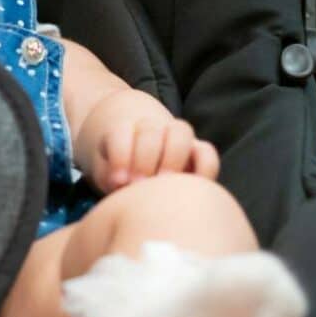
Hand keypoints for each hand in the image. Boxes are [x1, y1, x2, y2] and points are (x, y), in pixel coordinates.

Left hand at [89, 118, 218, 194]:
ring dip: (172, 157)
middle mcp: (151, 128)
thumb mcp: (108, 174)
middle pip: (149, 130)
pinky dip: (204, 167)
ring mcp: (176, 137)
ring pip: (180, 132)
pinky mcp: (197, 153)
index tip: (117, 182)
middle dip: (144, 158)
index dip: (120, 156)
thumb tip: (122, 185)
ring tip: (163, 183)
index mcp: (122, 130)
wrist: (136, 158)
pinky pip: (207, 153)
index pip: (119, 133)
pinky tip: (190, 187)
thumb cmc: (119, 174)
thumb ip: (111, 176)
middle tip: (139, 184)